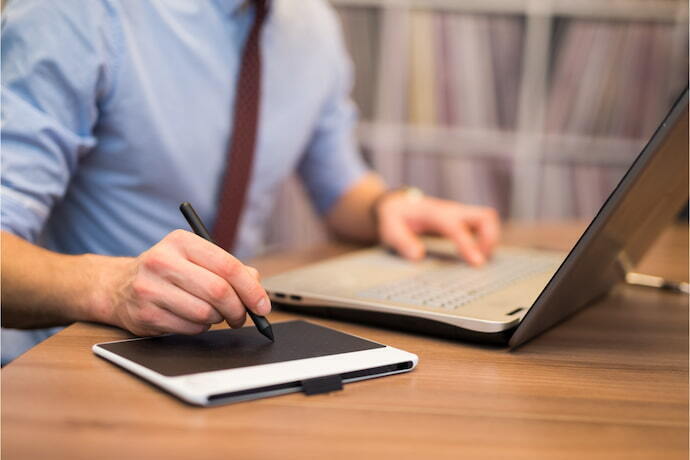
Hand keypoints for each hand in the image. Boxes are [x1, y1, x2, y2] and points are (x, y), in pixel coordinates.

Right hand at [95, 230, 269, 335]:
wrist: (118, 286)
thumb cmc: (168, 272)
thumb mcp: (195, 258)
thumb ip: (229, 269)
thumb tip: (256, 288)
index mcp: (181, 241)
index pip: (227, 265)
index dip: (251, 289)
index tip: (263, 305)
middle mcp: (162, 261)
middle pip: (218, 292)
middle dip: (238, 309)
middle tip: (241, 316)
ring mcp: (150, 289)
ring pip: (205, 313)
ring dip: (217, 319)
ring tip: (211, 313)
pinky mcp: (146, 315)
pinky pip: (190, 329)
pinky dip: (200, 328)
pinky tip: (191, 318)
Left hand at [375, 192, 500, 264]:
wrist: (396, 204)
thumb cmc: (394, 217)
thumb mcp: (390, 230)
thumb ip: (402, 242)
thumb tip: (418, 255)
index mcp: (435, 214)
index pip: (457, 227)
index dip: (468, 244)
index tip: (477, 262)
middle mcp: (452, 211)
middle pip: (486, 216)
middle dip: (490, 239)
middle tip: (480, 260)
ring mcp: (459, 215)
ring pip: (488, 220)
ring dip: (490, 240)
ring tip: (478, 259)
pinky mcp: (461, 220)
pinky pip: (482, 226)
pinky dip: (485, 240)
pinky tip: (475, 254)